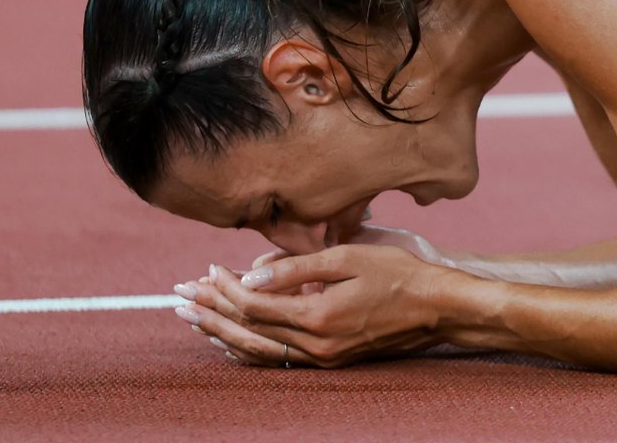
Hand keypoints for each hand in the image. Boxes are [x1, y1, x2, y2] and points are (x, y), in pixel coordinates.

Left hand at [172, 244, 451, 367]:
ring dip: (223, 333)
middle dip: (210, 312)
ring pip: (259, 350)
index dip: (225, 287)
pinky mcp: (333, 360)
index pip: (254, 304)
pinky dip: (250, 349)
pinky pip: (279, 359)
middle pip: (248, 330)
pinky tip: (233, 343)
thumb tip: (251, 273)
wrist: (438, 308)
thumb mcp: (350, 257)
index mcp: (318, 316)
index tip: (206, 269)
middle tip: (177, 299)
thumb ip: (298, 267)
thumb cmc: (400, 274)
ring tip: (193, 321)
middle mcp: (316, 344)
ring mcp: (324, 357)